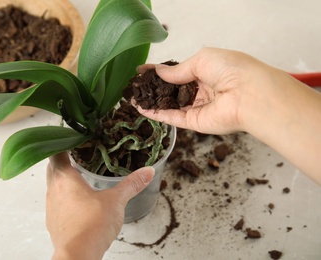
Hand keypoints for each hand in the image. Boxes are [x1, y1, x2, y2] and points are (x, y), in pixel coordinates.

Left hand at [46, 153, 154, 259]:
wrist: (78, 255)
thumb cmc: (92, 224)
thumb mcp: (116, 201)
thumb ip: (132, 184)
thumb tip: (148, 171)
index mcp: (65, 178)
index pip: (56, 153)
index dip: (62, 143)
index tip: (71, 138)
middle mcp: (53, 190)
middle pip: (52, 168)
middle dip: (63, 160)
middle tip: (77, 155)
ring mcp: (51, 207)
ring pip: (53, 186)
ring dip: (63, 180)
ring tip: (79, 178)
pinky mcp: (54, 222)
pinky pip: (56, 203)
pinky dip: (64, 198)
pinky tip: (79, 202)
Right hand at [137, 47, 320, 182]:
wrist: (249, 94)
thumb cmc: (231, 69)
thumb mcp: (202, 59)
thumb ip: (178, 69)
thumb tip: (158, 72)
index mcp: (206, 71)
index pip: (177, 71)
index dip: (159, 71)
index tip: (141, 70)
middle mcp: (201, 90)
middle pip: (172, 89)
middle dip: (153, 87)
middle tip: (134, 85)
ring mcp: (197, 107)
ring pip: (169, 104)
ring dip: (151, 101)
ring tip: (132, 97)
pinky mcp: (194, 122)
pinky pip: (172, 117)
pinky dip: (156, 113)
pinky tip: (141, 108)